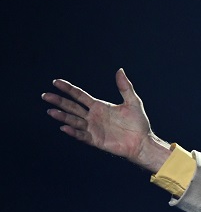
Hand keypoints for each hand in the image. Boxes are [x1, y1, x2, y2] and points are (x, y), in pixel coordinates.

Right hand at [42, 68, 169, 171]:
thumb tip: (120, 70)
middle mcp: (93, 117)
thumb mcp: (133, 102)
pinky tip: (64, 127)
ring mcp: (93, 128)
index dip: (68, 89)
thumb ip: (125, 87)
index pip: (79, 95)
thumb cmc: (139, 123)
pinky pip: (82, 135)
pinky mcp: (96, 140)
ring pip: (74, 121)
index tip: (56, 82)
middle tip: (45, 95)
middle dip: (59, 101)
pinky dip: (74, 132)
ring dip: (62, 116)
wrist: (143, 142)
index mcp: (99, 106)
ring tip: (51, 111)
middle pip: (72, 107)